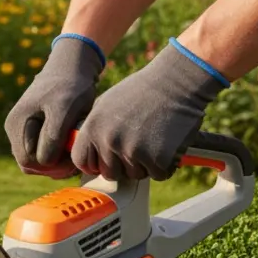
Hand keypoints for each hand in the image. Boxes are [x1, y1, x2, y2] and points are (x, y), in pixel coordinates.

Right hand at [4, 35, 106, 177]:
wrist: (70, 68)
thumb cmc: (70, 87)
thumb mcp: (64, 109)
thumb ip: (53, 136)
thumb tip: (44, 161)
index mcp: (17, 124)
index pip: (29, 162)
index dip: (53, 165)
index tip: (74, 155)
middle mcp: (14, 130)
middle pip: (30, 165)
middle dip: (54, 166)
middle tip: (76, 157)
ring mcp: (20, 131)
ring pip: (35, 162)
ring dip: (55, 162)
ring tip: (73, 150)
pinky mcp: (31, 132)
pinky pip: (39, 153)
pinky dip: (55, 156)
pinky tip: (69, 147)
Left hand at [70, 39, 228, 180]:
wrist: (176, 82)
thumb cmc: (141, 91)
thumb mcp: (106, 104)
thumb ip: (94, 129)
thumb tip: (89, 153)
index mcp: (93, 128)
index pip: (81, 161)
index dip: (94, 164)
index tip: (106, 161)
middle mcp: (109, 141)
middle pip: (109, 173)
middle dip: (122, 166)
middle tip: (137, 149)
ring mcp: (133, 151)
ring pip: (134, 175)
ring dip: (145, 165)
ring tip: (154, 141)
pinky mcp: (158, 158)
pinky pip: (158, 174)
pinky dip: (165, 165)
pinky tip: (168, 145)